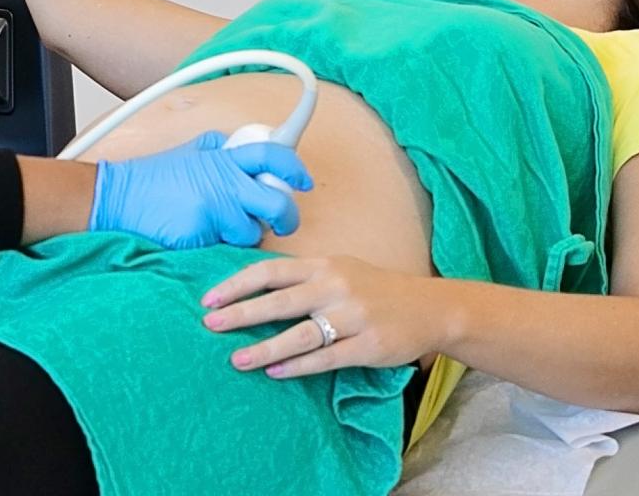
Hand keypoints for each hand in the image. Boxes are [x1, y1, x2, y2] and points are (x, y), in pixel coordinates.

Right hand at [91, 130, 312, 249]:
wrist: (120, 199)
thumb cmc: (154, 180)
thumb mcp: (189, 152)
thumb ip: (218, 150)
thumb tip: (244, 147)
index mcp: (222, 157)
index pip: (272, 153)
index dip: (293, 167)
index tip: (303, 180)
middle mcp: (224, 179)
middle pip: (277, 201)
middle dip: (286, 218)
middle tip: (282, 223)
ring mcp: (216, 206)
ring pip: (255, 231)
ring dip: (246, 234)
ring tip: (224, 229)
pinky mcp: (205, 231)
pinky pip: (229, 247)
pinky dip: (222, 246)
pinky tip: (204, 237)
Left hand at [201, 256, 444, 377]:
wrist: (429, 308)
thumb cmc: (372, 287)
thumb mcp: (337, 268)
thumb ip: (301, 275)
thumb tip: (251, 285)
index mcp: (322, 265)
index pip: (270, 271)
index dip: (237, 284)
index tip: (209, 299)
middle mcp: (334, 287)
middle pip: (280, 301)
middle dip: (242, 313)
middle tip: (211, 325)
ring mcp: (352, 317)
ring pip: (300, 335)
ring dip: (265, 348)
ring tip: (237, 359)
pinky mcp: (368, 346)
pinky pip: (326, 358)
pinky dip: (298, 366)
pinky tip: (275, 372)